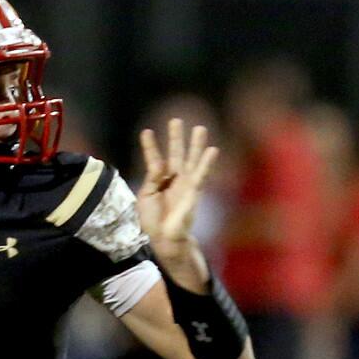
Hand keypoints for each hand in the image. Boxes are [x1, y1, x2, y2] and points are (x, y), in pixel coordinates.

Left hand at [137, 118, 218, 290]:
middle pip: (176, 153)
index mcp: (159, 180)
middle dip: (176, 137)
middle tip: (176, 120)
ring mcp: (185, 184)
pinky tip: (213, 150)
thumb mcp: (145, 196)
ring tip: (200, 127)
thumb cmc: (153, 220)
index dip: (151, 146)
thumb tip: (159, 162)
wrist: (164, 238)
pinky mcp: (194, 191)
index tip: (146, 131)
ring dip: (195, 144)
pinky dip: (207, 162)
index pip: (155, 159)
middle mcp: (173, 179)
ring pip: (191, 159)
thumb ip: (152, 177)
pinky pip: (201, 174)